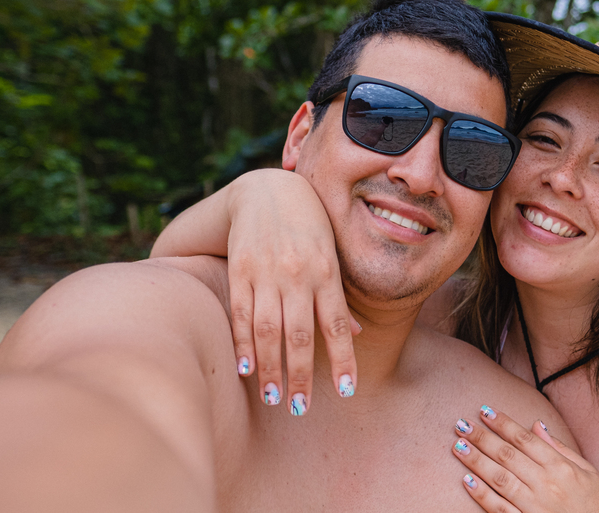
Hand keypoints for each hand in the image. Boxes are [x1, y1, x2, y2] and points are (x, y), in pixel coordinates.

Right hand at [222, 170, 360, 412]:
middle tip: (300, 409)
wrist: (265, 190)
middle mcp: (297, 275)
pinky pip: (241, 313)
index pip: (337, 325)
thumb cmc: (308, 225)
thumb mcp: (332, 253)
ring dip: (270, 368)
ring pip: (269, 329)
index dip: (343, 359)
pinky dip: (243, 343)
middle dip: (300, 375)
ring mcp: (266, 273)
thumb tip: (358, 335)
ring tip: (272, 397)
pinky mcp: (239, 271)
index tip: (347, 390)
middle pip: (299, 334)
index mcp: (326, 272)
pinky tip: (245, 369)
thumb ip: (340, 296)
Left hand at [451, 406, 598, 512]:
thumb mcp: (588, 471)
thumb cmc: (595, 504)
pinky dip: (482, 494)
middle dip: (482, 438)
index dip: (503, 423)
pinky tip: (467, 480)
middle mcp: (546, 484)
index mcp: (561, 468)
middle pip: (508, 455)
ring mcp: (535, 506)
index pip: (525, 439)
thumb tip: (537, 425)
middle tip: (462, 424)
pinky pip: (499, 508)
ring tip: (458, 446)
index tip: (485, 411)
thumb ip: (560, 448)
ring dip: (476, 461)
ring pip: (500, 478)